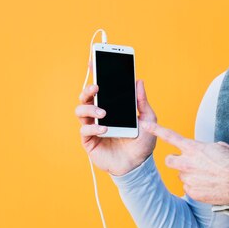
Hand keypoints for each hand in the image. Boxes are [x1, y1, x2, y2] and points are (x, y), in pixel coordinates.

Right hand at [75, 60, 157, 175]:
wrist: (139, 165)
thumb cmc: (143, 143)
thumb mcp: (148, 119)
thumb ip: (142, 101)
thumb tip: (139, 81)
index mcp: (113, 107)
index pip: (101, 89)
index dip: (96, 75)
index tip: (94, 62)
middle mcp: (100, 115)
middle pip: (86, 97)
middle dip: (89, 89)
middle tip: (97, 87)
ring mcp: (93, 127)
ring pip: (80, 111)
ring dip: (90, 108)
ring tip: (103, 112)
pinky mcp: (89, 141)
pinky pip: (85, 130)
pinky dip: (93, 127)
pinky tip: (105, 128)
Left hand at [144, 122, 228, 204]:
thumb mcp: (220, 147)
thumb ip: (205, 148)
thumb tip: (204, 151)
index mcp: (194, 148)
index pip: (170, 136)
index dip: (155, 130)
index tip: (144, 125)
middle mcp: (187, 163)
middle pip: (169, 160)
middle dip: (176, 160)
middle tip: (188, 162)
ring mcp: (188, 179)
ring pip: (182, 175)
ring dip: (190, 174)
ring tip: (207, 175)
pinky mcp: (192, 192)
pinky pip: (189, 188)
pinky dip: (196, 186)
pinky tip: (208, 185)